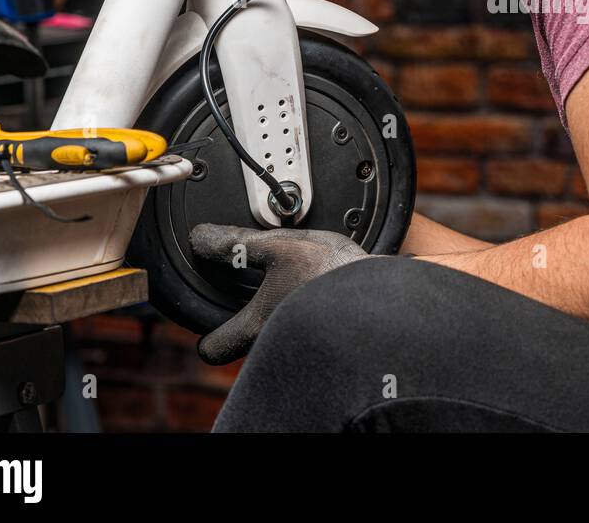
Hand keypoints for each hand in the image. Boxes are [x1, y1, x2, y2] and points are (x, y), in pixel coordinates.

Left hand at [189, 223, 371, 364]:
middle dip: (246, 323)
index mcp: (257, 324)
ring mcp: (300, 344)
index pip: (213, 350)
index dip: (208, 337)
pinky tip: (318, 289)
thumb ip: (237, 243)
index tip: (209, 326)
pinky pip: (305, 330)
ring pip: (277, 335)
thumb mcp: (280, 246)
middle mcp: (275, 343)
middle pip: (246, 345)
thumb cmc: (333, 274)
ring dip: (280, 314)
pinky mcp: (326, 336)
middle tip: (252, 296)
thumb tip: (202, 238)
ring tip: (294, 284)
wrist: (385, 293)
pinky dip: (306, 313)